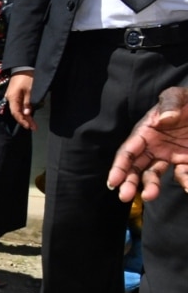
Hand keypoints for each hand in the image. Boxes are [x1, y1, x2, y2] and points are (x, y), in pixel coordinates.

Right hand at [6, 72, 36, 130]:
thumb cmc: (27, 77)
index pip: (16, 113)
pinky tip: (29, 113)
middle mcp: (10, 98)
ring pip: (18, 108)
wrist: (23, 65)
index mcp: (12, 98)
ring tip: (32, 122)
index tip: (29, 127)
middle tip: (33, 127)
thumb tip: (26, 114)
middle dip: (25, 120)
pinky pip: (19, 104)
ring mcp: (12, 95)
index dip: (22, 121)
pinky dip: (24, 109)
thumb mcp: (30, 90)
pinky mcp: (15, 93)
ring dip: (25, 115)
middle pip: (17, 112)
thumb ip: (28, 103)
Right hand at [108, 87, 187, 201]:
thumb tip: (164, 119)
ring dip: (150, 186)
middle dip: (129, 182)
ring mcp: (169, 156)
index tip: (113, 181)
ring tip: (150, 196)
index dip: (119, 167)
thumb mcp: (178, 96)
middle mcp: (153, 147)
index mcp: (145, 132)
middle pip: (136, 167)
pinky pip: (183, 175)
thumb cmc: (187, 101)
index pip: (128, 152)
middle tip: (125, 196)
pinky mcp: (185, 162)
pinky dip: (185, 182)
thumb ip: (170, 103)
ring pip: (154, 174)